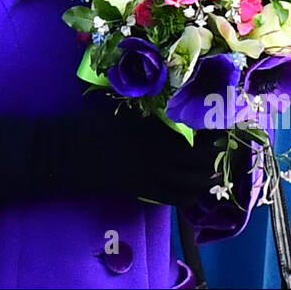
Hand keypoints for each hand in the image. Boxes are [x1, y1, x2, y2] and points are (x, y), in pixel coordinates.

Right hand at [0, 94, 222, 207]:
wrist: (68, 152)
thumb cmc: (93, 122)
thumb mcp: (126, 106)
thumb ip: (154, 102)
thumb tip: (182, 91)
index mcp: (156, 128)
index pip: (200, 131)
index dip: (217, 127)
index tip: (222, 119)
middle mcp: (160, 154)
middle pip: (205, 160)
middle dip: (218, 152)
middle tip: (220, 142)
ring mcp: (153, 176)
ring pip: (196, 183)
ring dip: (207, 174)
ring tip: (210, 164)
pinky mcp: (145, 192)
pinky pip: (178, 198)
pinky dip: (190, 192)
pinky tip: (189, 182)